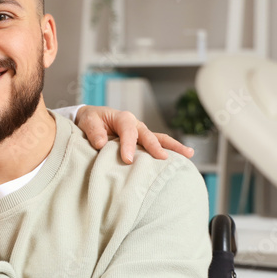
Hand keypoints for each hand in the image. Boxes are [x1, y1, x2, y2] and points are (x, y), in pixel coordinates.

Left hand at [75, 105, 194, 163]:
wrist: (92, 120)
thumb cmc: (90, 120)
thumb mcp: (87, 122)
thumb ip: (93, 131)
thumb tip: (100, 143)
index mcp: (122, 118)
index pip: (128, 131)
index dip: (129, 145)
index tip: (127, 160)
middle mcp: (135, 124)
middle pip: (149, 134)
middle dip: (156, 146)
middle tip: (163, 158)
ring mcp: (141, 133)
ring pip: (159, 139)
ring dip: (173, 146)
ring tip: (189, 154)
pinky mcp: (142, 142)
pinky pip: (157, 145)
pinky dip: (169, 151)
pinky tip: (182, 159)